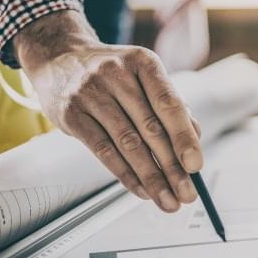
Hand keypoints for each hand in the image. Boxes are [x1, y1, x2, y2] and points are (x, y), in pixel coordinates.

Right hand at [13, 11, 201, 212]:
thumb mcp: (143, 75)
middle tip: (187, 194)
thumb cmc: (114, 73)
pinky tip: (141, 191)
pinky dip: (125, 175)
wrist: (60, 57)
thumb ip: (169, 103)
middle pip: (150, 128)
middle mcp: (116, 74)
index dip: (184, 137)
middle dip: (172, 167)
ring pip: (127, 144)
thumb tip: (195, 139)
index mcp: (143, 62)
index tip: (196, 166)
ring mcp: (91, 93)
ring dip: (151, 177)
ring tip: (167, 200)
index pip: (169, 103)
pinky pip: (103, 151)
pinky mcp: (71, 114)